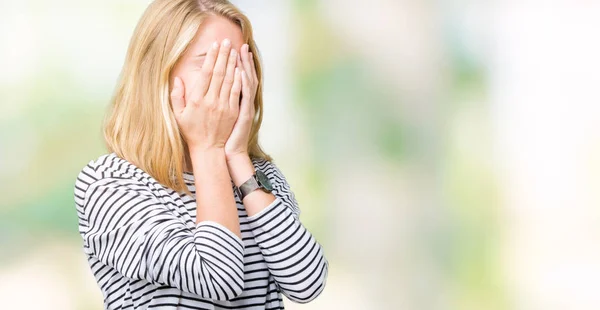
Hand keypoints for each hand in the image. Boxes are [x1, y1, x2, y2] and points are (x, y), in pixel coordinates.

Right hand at [170, 39, 241, 151]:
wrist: (208, 148)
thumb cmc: (191, 131)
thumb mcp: (178, 115)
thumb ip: (176, 96)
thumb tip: (177, 78)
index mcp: (197, 100)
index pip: (205, 74)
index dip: (210, 58)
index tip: (214, 46)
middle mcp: (211, 101)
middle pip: (218, 73)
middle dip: (223, 55)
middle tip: (226, 41)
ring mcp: (223, 106)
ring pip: (229, 80)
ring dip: (232, 64)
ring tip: (234, 50)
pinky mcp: (233, 111)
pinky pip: (237, 92)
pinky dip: (239, 79)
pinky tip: (240, 68)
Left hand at [225, 43, 258, 160]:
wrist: (228, 152)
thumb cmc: (221, 135)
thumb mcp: (219, 116)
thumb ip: (216, 101)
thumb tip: (212, 88)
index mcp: (234, 100)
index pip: (235, 77)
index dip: (235, 63)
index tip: (232, 49)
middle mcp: (241, 101)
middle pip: (242, 75)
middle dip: (240, 60)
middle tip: (239, 44)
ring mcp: (244, 106)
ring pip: (245, 82)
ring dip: (243, 66)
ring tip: (241, 52)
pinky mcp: (243, 113)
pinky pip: (244, 96)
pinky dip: (243, 83)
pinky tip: (241, 72)